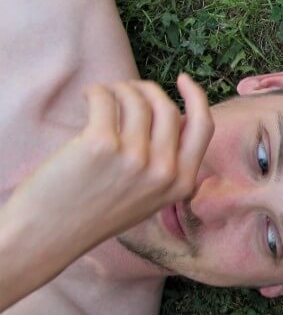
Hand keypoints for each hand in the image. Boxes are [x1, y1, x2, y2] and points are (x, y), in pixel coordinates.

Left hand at [0, 74, 212, 309]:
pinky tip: (88, 97)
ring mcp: (134, 158)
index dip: (196, 96)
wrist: (49, 235)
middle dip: (147, 90)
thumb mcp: (150, 198)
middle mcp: (163, 171)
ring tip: (103, 95)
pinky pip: (105, 99)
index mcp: (180, 184)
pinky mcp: (101, 144)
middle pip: (167, 108)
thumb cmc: (95, 213)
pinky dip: (97, 91)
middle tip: (126, 90)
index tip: (182, 79)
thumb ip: (170, 164)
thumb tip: (175, 115)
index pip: (203, 126)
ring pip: (137, 99)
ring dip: (119, 89)